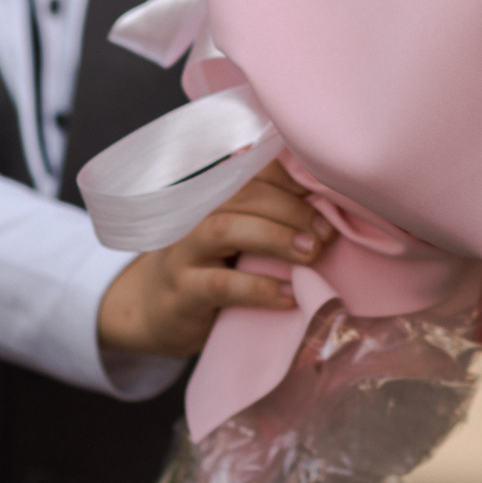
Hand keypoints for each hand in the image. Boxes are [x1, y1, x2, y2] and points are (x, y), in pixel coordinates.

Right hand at [97, 161, 334, 358]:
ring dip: (276, 237)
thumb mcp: (233, 236)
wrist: (153, 312)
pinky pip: (223, 284)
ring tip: (312, 254)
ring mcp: (183, 252)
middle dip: (291, 209)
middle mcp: (193, 213)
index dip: (292, 178)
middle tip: (326, 233)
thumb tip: (325, 202)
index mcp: (212, 194)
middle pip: (243, 194)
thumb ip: (266, 216)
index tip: (327, 195)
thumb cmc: (208, 268)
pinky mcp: (182, 292)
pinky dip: (261, 288)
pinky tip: (290, 295)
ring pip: (226, 229)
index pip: (252, 170)